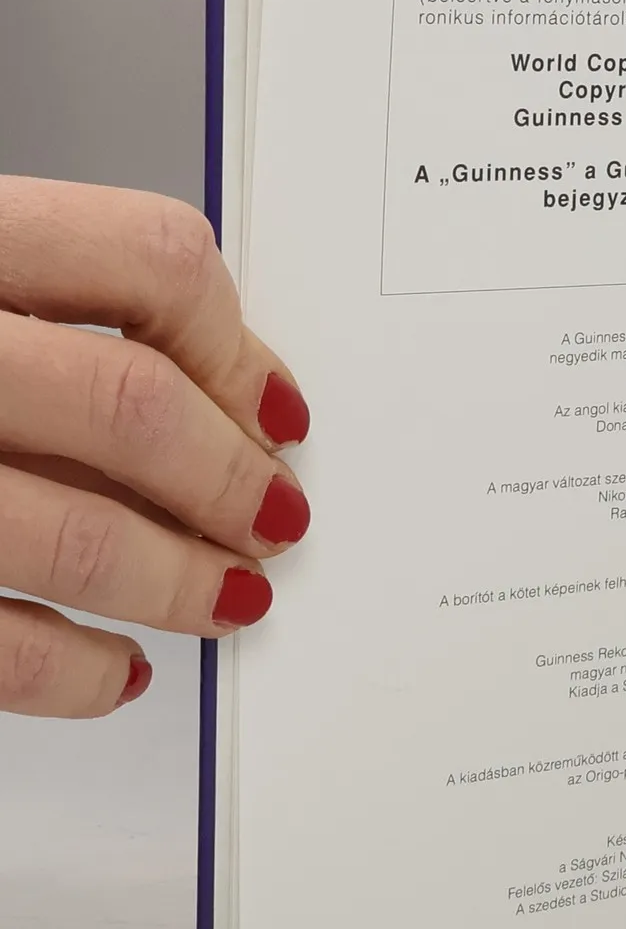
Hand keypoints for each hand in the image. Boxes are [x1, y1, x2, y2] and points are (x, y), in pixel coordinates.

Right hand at [0, 178, 309, 717]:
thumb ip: (44, 306)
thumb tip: (228, 394)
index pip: (145, 258)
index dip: (237, 343)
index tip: (277, 409)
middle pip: (127, 404)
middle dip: (229, 480)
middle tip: (275, 519)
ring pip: (75, 536)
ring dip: (179, 581)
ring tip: (225, 597)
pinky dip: (73, 670)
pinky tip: (111, 669)